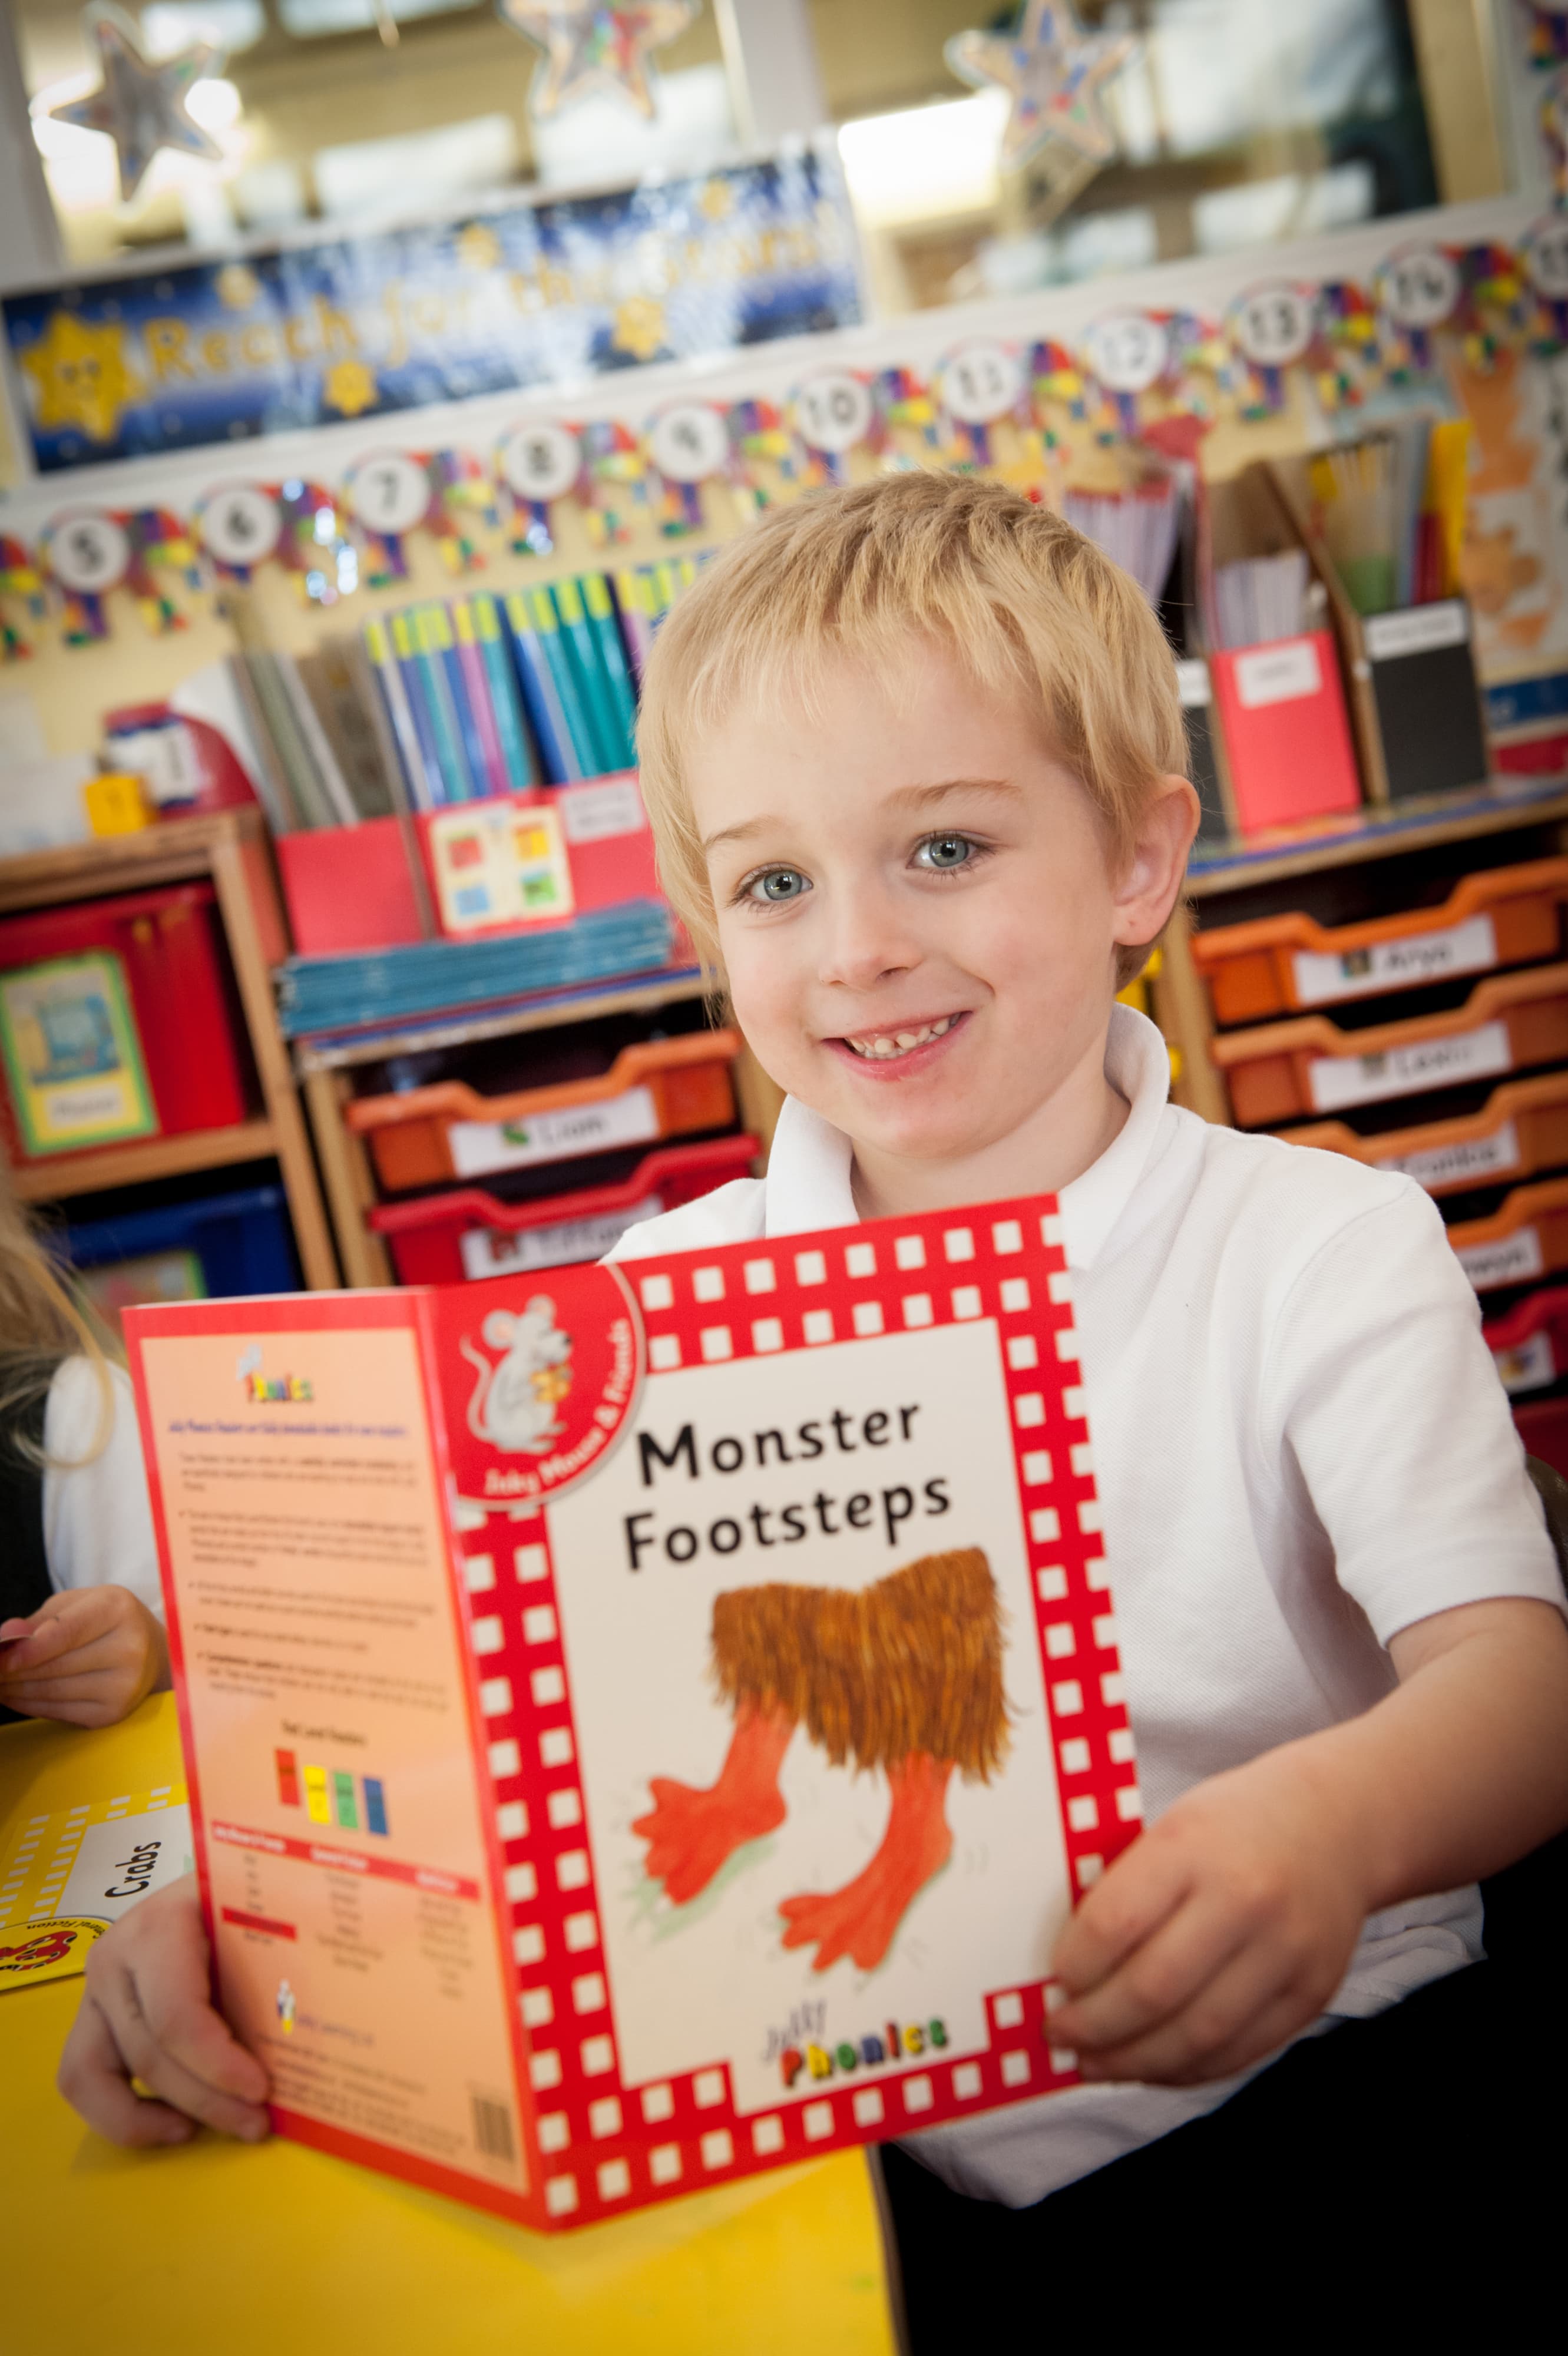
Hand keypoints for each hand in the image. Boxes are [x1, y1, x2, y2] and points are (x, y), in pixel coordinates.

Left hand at [0, 1586, 168, 1726]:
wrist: (152, 1651)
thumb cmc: (105, 1622)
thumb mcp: (77, 1604)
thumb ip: (39, 1620)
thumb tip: (6, 1637)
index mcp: (118, 1610)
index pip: (67, 1632)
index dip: (29, 1649)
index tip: (1, 1657)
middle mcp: (128, 1648)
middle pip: (54, 1666)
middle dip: (12, 1670)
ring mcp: (123, 1685)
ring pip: (51, 1692)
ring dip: (14, 1689)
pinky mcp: (112, 1713)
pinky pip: (57, 1712)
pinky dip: (28, 1704)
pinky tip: (14, 1694)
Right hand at [57, 1876, 269, 2146]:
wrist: (216, 1873)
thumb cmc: (249, 1894)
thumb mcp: (270, 1910)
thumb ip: (292, 1958)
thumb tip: (334, 2026)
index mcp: (160, 1923)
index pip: (177, 2015)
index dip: (217, 2064)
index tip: (262, 2090)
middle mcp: (115, 1956)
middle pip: (149, 2052)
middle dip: (206, 2100)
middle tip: (258, 2123)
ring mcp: (96, 1989)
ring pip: (96, 2076)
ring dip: (156, 2120)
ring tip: (213, 2129)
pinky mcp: (92, 2017)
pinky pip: (83, 2078)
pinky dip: (124, 2115)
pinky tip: (177, 2124)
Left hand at [1049, 1747, 1368, 2087]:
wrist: (1336, 1822)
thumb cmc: (1232, 1826)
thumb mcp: (1173, 1829)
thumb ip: (1127, 1889)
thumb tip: (1065, 1969)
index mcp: (1193, 1847)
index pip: (1115, 1923)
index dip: (1074, 1967)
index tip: (1049, 1984)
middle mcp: (1244, 1900)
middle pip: (1153, 1990)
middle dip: (1093, 2026)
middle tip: (1058, 2035)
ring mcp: (1285, 1953)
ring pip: (1196, 2035)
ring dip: (1133, 2062)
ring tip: (1093, 2063)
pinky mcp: (1312, 1993)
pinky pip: (1238, 2052)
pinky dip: (1185, 2069)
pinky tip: (1149, 2066)